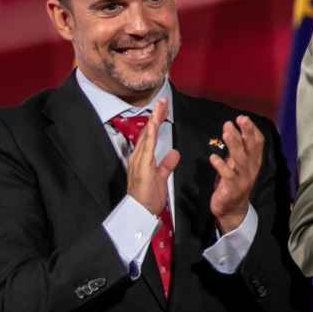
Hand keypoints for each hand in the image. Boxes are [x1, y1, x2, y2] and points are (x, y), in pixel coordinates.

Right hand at [127, 97, 179, 215]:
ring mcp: (139, 160)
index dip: (156, 122)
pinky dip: (150, 134)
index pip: (150, 136)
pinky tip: (153, 124)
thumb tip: (174, 153)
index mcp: (143, 159)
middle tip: (162, 100)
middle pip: (147, 131)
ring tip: (159, 106)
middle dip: (155, 116)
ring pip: (147, 135)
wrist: (140, 211)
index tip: (162, 110)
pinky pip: (147, 146)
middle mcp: (138, 156)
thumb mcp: (161, 177)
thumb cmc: (148, 197)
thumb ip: (167, 164)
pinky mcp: (142, 166)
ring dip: (153, 120)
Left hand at [209, 116, 262, 233]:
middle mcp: (251, 169)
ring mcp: (243, 179)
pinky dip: (220, 165)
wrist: (232, 210)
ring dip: (234, 144)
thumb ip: (236, 149)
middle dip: (246, 132)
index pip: (258, 143)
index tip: (243, 118)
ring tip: (227, 131)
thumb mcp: (236, 164)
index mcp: (253, 162)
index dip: (252, 130)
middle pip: (251, 148)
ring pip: (240, 159)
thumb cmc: (232, 183)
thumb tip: (231, 129)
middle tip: (240, 119)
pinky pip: (227, 175)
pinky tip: (213, 157)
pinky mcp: (232, 188)